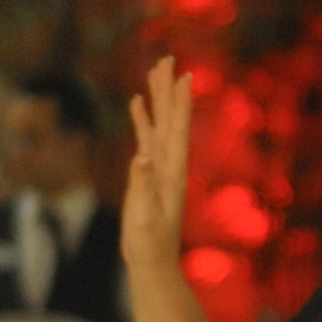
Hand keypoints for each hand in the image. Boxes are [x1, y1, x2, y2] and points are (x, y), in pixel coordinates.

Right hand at [123, 56, 190, 275]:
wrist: (153, 263)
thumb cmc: (148, 244)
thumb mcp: (144, 215)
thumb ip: (143, 185)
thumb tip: (141, 156)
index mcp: (170, 172)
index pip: (177, 130)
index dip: (179, 102)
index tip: (183, 74)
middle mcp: (168, 165)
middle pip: (170, 119)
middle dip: (168, 89)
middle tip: (167, 58)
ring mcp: (159, 168)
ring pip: (159, 124)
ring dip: (157, 98)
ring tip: (154, 71)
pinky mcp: (148, 175)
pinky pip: (146, 138)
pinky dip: (143, 119)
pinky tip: (138, 104)